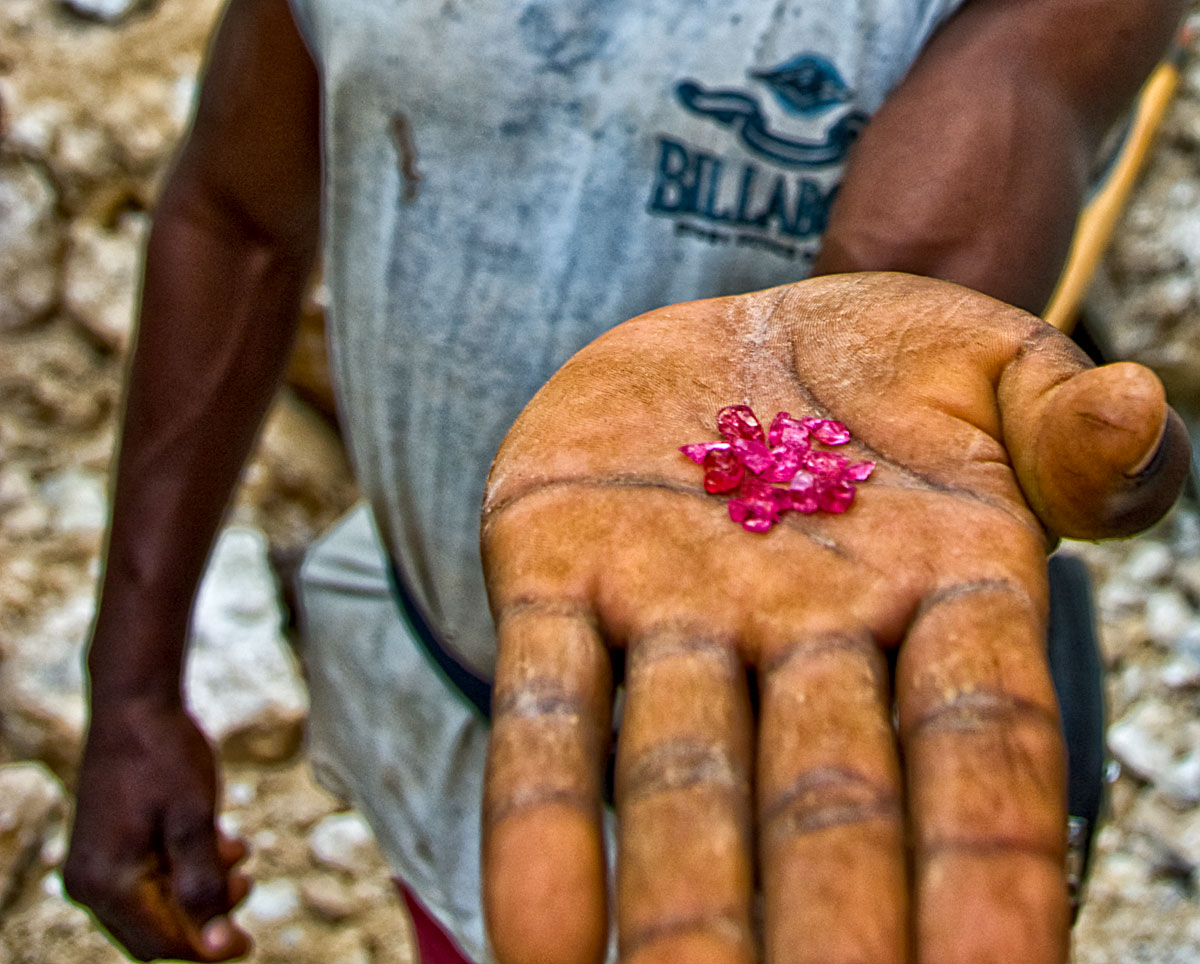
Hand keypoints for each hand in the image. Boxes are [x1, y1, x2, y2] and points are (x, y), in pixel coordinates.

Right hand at [64, 697, 251, 961]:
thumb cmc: (164, 756)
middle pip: (156, 931)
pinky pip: (152, 879)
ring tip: (235, 853)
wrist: (137, 703)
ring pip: (158, 905)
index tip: (249, 943)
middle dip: (205, 916)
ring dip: (202, 889)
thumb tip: (218, 947)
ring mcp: (97, 867)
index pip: (160, 946)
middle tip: (245, 883)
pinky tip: (222, 843)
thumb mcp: (194, 821)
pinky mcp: (111, 848)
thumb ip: (204, 886)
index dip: (207, 950)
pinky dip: (189, 869)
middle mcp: (91, 885)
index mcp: (106, 884)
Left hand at [479, 272, 1187, 963]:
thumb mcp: (998, 370)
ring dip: (677, 905)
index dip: (988, 871)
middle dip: (828, 921)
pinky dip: (541, 816)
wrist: (737, 331)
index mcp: (941, 597)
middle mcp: (807, 636)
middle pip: (824, 803)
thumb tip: (1132, 414)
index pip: (979, 757)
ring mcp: (676, 612)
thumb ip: (1066, 426)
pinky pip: (550, 701)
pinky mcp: (555, 569)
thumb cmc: (892, 371)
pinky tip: (538, 939)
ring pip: (679, 776)